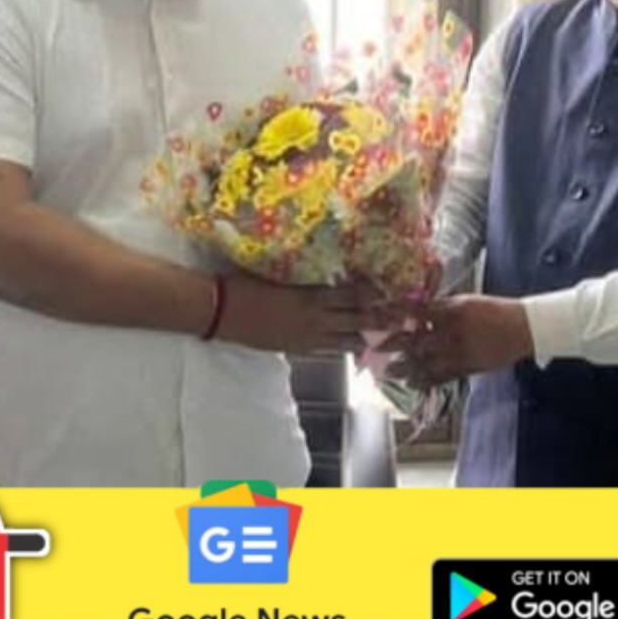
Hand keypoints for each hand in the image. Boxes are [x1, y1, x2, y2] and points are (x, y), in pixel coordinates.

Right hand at [212, 272, 377, 353]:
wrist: (220, 312)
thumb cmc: (244, 285)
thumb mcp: (276, 272)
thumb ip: (301, 275)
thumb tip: (318, 267)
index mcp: (309, 297)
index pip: (350, 295)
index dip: (370, 293)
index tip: (385, 289)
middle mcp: (314, 320)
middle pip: (355, 320)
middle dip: (377, 319)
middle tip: (396, 318)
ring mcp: (306, 338)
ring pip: (345, 342)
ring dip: (360, 337)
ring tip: (372, 334)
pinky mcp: (295, 349)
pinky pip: (327, 351)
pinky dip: (339, 347)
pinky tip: (345, 346)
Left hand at [385, 294, 533, 385]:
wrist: (523, 329)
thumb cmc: (492, 310)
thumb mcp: (465, 300)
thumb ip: (439, 306)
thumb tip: (414, 307)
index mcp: (452, 311)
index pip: (416, 310)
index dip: (394, 311)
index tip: (376, 311)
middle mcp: (452, 334)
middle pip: (415, 340)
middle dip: (393, 344)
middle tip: (375, 347)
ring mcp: (459, 354)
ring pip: (424, 363)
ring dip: (404, 368)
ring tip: (387, 371)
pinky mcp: (467, 368)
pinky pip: (441, 377)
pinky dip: (424, 381)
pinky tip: (411, 383)